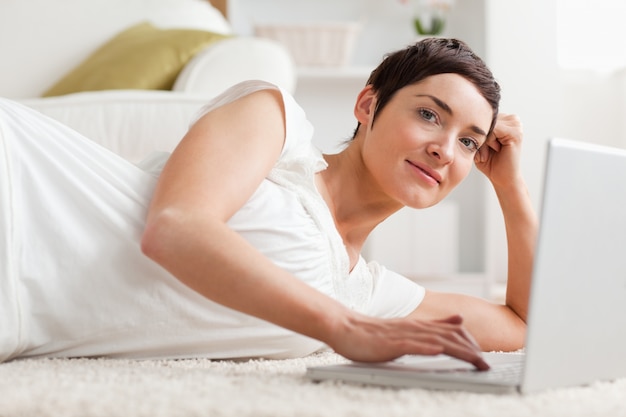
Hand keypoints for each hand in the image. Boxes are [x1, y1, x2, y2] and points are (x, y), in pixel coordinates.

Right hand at [327, 313, 489, 369]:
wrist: (345, 327)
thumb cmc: (372, 334)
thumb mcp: (407, 329)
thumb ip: (432, 326)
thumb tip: (458, 321)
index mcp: (419, 326)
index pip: (452, 332)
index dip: (470, 343)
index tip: (484, 357)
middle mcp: (415, 328)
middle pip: (449, 336)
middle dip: (471, 350)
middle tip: (486, 365)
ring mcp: (402, 334)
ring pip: (435, 340)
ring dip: (457, 350)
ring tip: (475, 360)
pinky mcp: (390, 343)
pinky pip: (410, 344)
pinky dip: (426, 347)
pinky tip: (438, 351)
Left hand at [474, 114, 523, 187]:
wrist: (501, 178)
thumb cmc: (489, 161)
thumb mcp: (479, 141)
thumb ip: (476, 128)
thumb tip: (465, 117)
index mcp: (505, 119)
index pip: (483, 116)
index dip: (477, 132)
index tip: (480, 147)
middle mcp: (512, 119)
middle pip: (486, 119)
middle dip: (481, 137)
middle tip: (486, 152)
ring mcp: (516, 125)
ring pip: (488, 124)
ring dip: (484, 140)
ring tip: (492, 152)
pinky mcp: (516, 133)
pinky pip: (493, 130)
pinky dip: (489, 142)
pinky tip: (496, 150)